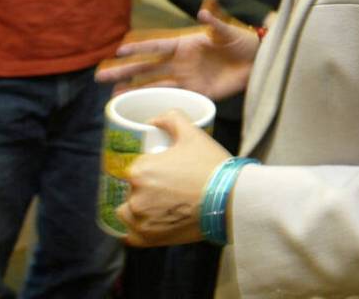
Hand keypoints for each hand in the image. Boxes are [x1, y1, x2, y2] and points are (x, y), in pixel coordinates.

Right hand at [95, 9, 259, 99]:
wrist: (257, 62)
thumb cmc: (242, 42)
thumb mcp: (229, 31)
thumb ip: (215, 24)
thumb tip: (202, 11)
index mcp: (185, 43)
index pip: (156, 46)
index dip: (138, 49)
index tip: (117, 52)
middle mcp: (180, 62)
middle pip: (147, 68)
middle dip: (125, 72)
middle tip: (100, 78)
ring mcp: (186, 78)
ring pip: (154, 85)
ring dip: (134, 90)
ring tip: (113, 97)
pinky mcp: (197, 93)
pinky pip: (173, 98)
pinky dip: (157, 103)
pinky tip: (141, 108)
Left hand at [119, 110, 230, 246]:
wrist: (231, 201)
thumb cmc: (212, 168)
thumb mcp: (193, 134)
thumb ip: (171, 118)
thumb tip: (154, 120)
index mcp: (140, 171)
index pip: (135, 168)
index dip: (147, 168)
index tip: (161, 170)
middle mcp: (135, 197)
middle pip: (130, 190)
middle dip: (143, 188)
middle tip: (165, 187)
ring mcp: (141, 221)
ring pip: (127, 213)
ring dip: (137, 209)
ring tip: (158, 205)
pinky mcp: (149, 240)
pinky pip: (131, 236)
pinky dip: (137, 230)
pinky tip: (149, 223)